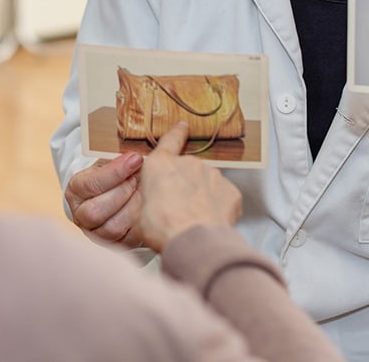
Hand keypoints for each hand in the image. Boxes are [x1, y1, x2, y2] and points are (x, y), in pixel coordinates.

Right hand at [64, 152, 143, 247]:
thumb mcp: (111, 161)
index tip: (136, 159)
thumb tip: (137, 153)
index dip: (115, 172)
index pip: (90, 184)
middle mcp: (80, 214)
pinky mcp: (113, 244)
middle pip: (96, 211)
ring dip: (132, 209)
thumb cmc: (115, 174)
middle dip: (122, 193)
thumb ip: (120, 156)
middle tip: (138, 179)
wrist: (118, 192)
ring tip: (145, 193)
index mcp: (76, 190)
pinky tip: (147, 209)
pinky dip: (140, 224)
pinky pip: (127, 241)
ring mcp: (95, 232)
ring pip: (111, 229)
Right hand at [134, 123, 241, 253]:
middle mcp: (188, 163)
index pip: (169, 141)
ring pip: (205, 184)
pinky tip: (208, 222)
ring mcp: (212, 175)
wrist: (193, 241)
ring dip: (201, 198)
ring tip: (193, 220)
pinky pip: (222, 197)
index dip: (176, 133)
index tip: (182, 128)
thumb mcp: (137, 216)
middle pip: (186, 171)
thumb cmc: (163, 227)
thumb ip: (145, 202)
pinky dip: (217, 208)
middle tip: (177, 210)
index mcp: (161, 165)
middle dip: (184, 186)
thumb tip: (149, 206)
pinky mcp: (230, 190)